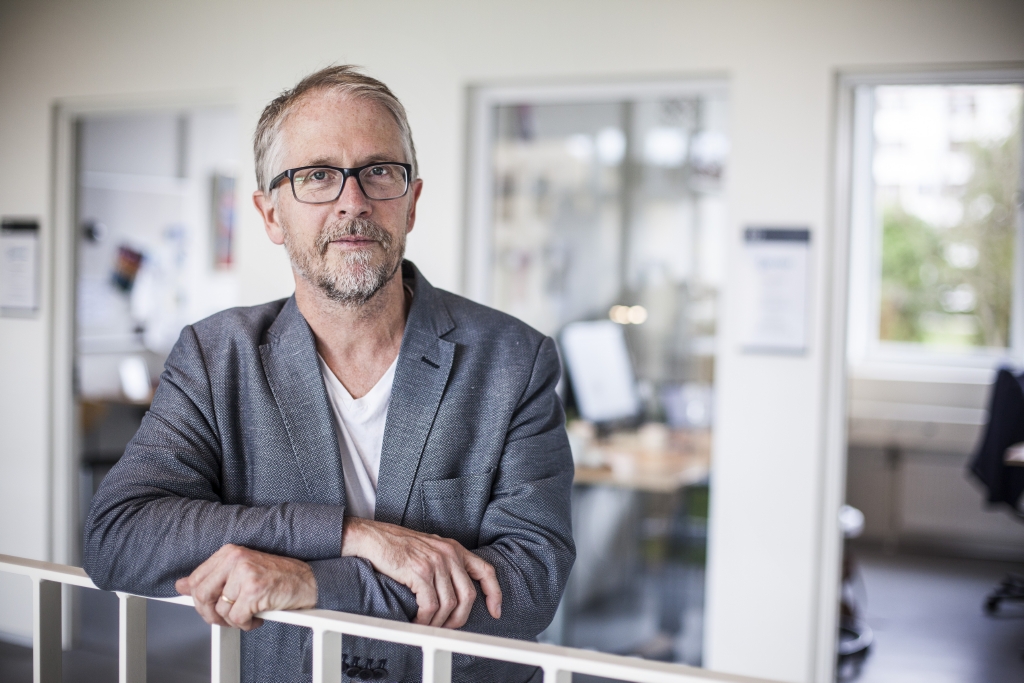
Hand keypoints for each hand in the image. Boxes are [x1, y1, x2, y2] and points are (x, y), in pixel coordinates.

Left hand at [175, 544, 316, 630]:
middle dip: (212, 614)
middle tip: (228, 616)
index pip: (195, 580)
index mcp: (229, 552)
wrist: (307, 581)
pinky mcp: (254, 591)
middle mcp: (235, 559)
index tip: (210, 606)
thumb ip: (211, 577)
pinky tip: (258, 616)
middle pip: (201, 596)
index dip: (199, 600)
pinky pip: (237, 619)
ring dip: (234, 620)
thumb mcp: (240, 571)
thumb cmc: (276, 577)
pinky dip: (247, 624)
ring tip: (249, 613)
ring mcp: (245, 574)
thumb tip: (181, 585)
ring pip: (220, 610)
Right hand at [341, 518, 501, 628]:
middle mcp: (449, 554)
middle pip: (468, 595)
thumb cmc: (399, 546)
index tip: (495, 611)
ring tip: (428, 627)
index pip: (485, 571)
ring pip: (449, 604)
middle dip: (460, 618)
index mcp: (455, 549)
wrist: (373, 538)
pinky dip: (425, 620)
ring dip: (440, 623)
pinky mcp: (419, 572)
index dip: (494, 593)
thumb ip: (446, 565)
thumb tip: (456, 593)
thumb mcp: (431, 549)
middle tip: (449, 628)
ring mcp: (435, 562)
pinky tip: (417, 622)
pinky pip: (430, 605)